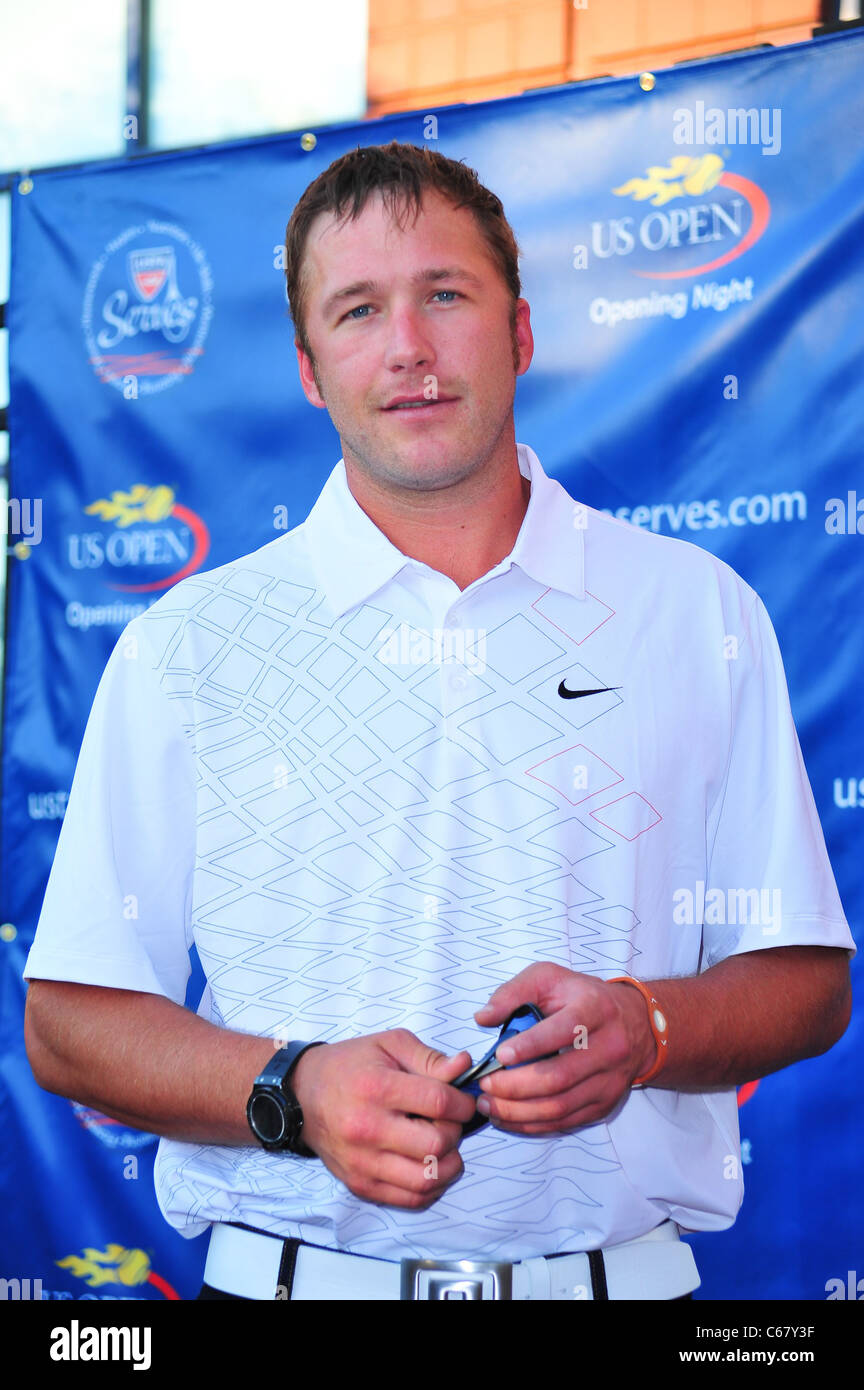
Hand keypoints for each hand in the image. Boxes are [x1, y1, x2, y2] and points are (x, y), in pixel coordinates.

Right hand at [291, 1030, 474, 1208]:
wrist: (302, 1094)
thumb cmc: (350, 1065)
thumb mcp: (389, 1044)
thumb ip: (430, 1058)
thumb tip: (463, 1068)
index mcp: (377, 1088)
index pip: (439, 1103)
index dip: (463, 1103)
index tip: (463, 1101)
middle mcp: (367, 1128)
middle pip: (436, 1143)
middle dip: (455, 1132)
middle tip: (450, 1121)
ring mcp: (362, 1161)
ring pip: (427, 1179)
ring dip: (448, 1164)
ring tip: (444, 1146)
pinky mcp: (360, 1184)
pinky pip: (410, 1199)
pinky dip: (431, 1187)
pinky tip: (431, 1166)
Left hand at [472, 963, 655, 1134]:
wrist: (634, 1023)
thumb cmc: (582, 997)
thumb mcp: (549, 978)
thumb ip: (513, 992)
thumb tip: (483, 1018)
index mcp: (595, 1009)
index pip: (564, 1030)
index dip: (531, 1045)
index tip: (500, 1054)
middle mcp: (609, 1047)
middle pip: (560, 1076)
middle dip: (516, 1086)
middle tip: (484, 1085)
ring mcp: (609, 1080)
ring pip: (561, 1105)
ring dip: (519, 1111)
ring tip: (488, 1105)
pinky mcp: (604, 1104)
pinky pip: (565, 1121)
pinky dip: (532, 1124)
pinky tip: (507, 1118)